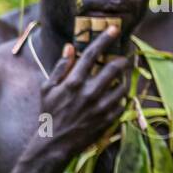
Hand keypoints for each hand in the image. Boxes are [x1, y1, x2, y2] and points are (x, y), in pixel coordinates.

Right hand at [36, 28, 129, 161]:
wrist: (55, 143)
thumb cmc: (50, 112)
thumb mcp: (49, 88)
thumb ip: (61, 67)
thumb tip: (71, 47)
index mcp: (74, 82)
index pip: (92, 54)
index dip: (105, 39)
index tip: (115, 29)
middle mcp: (90, 92)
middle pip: (115, 68)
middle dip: (122, 60)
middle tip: (124, 58)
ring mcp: (102, 106)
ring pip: (123, 85)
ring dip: (124, 79)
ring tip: (121, 78)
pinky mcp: (110, 118)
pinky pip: (123, 102)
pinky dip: (121, 97)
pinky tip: (116, 96)